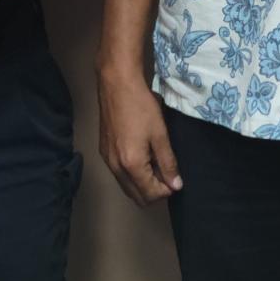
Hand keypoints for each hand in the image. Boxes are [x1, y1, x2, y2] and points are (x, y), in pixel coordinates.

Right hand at [97, 69, 181, 204]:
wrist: (116, 84)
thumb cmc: (141, 106)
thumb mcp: (160, 134)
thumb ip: (168, 163)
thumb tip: (176, 185)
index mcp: (131, 165)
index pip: (150, 194)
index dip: (166, 190)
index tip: (175, 178)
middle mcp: (116, 167)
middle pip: (136, 196)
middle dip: (154, 192)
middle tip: (167, 175)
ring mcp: (107, 160)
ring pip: (127, 187)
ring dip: (142, 184)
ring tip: (156, 166)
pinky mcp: (103, 151)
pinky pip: (119, 174)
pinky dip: (132, 175)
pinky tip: (142, 157)